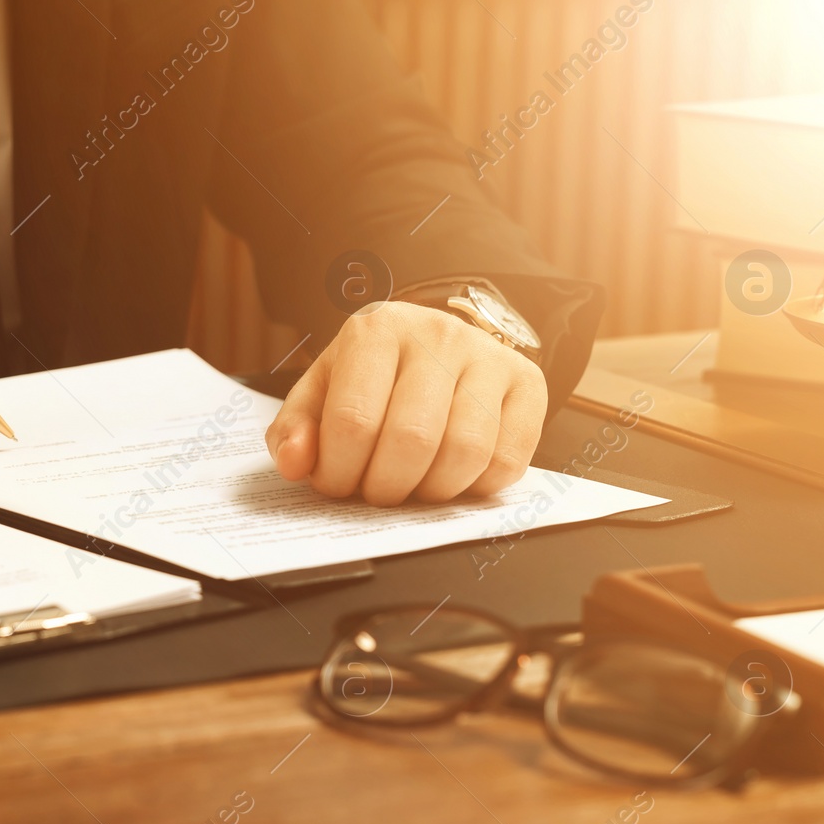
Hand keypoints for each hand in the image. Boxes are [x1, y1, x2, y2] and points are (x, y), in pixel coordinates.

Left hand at [265, 302, 546, 506]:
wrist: (437, 345)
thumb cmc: (373, 377)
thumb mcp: (323, 391)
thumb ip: (297, 429)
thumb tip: (295, 463)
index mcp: (378, 330)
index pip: (355, 420)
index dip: (340, 472)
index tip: (336, 484)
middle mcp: (439, 335)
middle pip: (412, 440)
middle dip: (386, 487)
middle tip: (376, 493)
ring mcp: (489, 356)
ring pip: (466, 452)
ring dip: (432, 491)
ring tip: (413, 486)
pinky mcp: (528, 383)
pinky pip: (508, 459)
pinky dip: (476, 487)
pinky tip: (453, 476)